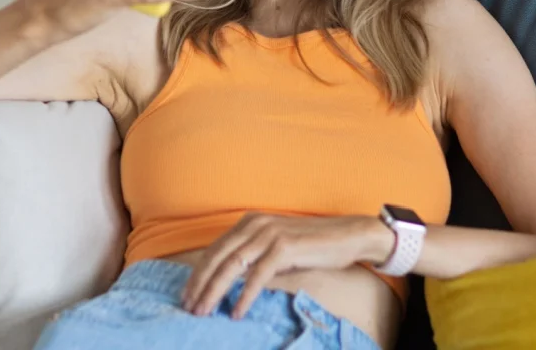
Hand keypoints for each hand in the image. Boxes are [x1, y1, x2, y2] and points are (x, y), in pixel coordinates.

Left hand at [181, 213, 392, 319]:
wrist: (348, 235)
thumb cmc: (312, 244)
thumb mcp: (275, 247)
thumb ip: (253, 256)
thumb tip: (229, 279)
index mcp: (248, 222)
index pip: (214, 250)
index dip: (198, 273)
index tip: (187, 294)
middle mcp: (254, 224)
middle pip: (216, 257)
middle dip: (199, 284)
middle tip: (188, 308)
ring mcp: (269, 234)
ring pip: (231, 266)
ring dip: (214, 292)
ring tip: (204, 312)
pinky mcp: (284, 247)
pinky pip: (257, 276)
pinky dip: (244, 295)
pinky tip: (237, 311)